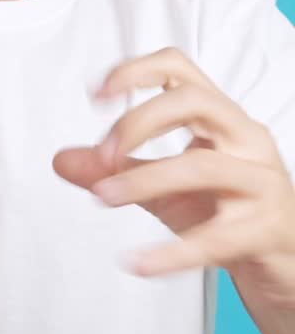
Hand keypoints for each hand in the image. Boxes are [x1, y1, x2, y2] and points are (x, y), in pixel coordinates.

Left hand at [51, 47, 294, 309]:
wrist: (285, 265)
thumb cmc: (226, 213)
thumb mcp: (163, 188)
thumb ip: (114, 169)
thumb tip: (60, 160)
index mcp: (220, 118)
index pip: (179, 68)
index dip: (135, 71)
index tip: (95, 95)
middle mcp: (245, 138)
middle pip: (193, 101)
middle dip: (139, 121)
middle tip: (102, 154)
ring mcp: (261, 182)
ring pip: (202, 166)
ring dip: (144, 179)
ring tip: (103, 198)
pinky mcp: (267, 229)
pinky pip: (217, 237)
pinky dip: (172, 253)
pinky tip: (137, 263)